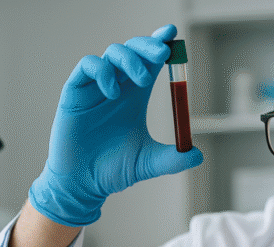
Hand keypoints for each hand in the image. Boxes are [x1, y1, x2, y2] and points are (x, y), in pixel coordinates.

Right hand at [29, 24, 203, 226]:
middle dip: (149, 46)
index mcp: (135, 95)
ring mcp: (95, 87)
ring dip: (130, 59)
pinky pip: (88, 66)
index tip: (172, 36)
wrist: (83, 183)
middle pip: (133, 50)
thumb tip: (198, 155)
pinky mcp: (75, 92)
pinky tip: (113, 93)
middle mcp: (117, 86)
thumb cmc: (114, 170)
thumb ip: (173, 159)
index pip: (150, 61)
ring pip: (112, 52)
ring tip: (142, 82)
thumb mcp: (149, 163)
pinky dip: (103, 71)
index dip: (160, 44)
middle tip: (163, 53)